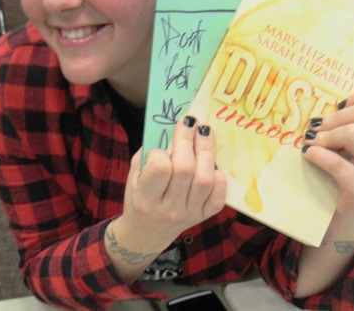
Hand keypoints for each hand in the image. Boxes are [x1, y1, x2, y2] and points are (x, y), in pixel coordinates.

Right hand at [119, 115, 226, 251]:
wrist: (146, 233)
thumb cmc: (138, 196)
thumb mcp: (134, 175)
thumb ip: (149, 154)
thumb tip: (171, 127)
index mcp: (145, 198)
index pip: (160, 169)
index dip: (162, 151)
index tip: (162, 144)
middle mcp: (168, 209)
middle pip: (185, 169)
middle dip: (188, 139)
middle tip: (191, 121)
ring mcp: (189, 214)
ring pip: (204, 180)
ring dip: (206, 150)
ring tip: (205, 132)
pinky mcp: (204, 217)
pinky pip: (218, 197)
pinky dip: (219, 177)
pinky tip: (213, 163)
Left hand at [302, 89, 353, 216]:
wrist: (341, 214)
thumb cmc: (340, 170)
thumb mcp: (346, 142)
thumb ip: (343, 122)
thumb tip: (321, 108)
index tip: (338, 107)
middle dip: (333, 118)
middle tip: (315, 129)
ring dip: (325, 135)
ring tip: (311, 142)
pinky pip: (338, 163)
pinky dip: (317, 155)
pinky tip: (308, 155)